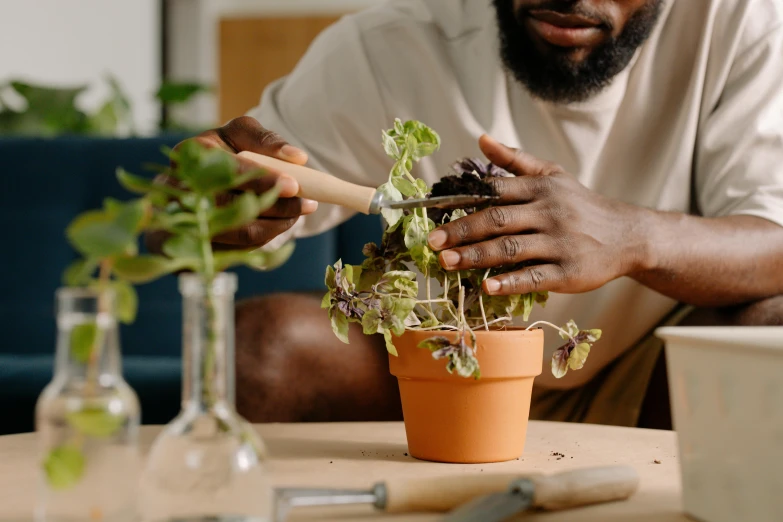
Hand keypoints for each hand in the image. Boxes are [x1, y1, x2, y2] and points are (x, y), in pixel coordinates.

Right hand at [147, 116, 317, 252]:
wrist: (189, 183)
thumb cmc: (221, 152)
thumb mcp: (239, 135)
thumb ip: (266, 140)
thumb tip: (298, 158)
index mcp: (191, 153)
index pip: (230, 170)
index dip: (264, 179)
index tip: (294, 185)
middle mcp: (180, 188)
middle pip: (235, 207)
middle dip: (278, 208)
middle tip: (308, 204)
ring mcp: (183, 221)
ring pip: (239, 233)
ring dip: (277, 227)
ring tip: (297, 214)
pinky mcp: (193, 246)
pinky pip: (237, 249)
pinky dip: (264, 239)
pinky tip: (277, 225)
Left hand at [427, 135, 645, 295]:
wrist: (627, 235)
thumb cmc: (581, 205)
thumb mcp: (553, 175)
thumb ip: (516, 160)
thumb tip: (481, 139)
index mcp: (541, 189)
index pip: (496, 191)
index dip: (463, 200)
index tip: (434, 211)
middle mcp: (549, 213)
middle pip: (498, 221)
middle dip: (462, 231)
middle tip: (433, 243)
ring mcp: (559, 243)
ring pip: (511, 249)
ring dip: (477, 257)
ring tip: (447, 263)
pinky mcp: (569, 272)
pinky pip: (535, 277)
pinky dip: (510, 282)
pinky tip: (487, 287)